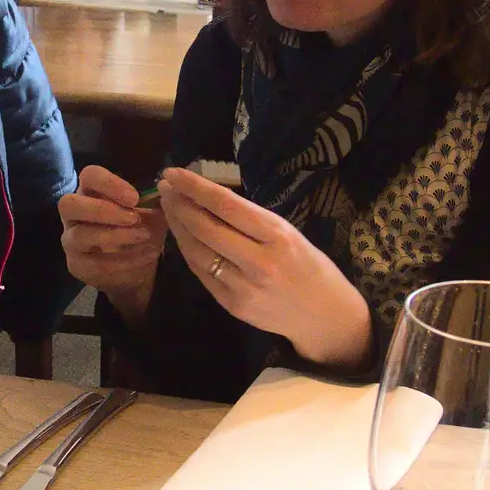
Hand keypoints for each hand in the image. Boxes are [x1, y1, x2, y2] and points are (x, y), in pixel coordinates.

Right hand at [59, 165, 167, 325]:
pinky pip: (93, 263)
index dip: (108, 183)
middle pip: (69, 204)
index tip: (134, 197)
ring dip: (115, 235)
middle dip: (101, 210)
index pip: (89, 176)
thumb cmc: (140, 230)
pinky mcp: (77, 265)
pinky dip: (123, 260)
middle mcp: (74, 214)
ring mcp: (71, 240)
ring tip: (143, 236)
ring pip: (80, 235)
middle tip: (132, 217)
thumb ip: (155, 200)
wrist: (137, 269)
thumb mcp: (152, 213)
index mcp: (90, 192)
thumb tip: (165, 189)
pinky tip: (147, 256)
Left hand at [157, 167, 370, 367]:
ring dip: (178, 227)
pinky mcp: (233, 305)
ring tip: (169, 207)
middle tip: (165, 187)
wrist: (324, 316)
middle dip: (179, 205)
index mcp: (277, 235)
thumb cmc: (309, 265)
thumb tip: (208, 196)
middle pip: (205, 228)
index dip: (194, 187)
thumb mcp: (287, 232)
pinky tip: (181, 235)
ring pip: (197, 252)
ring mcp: (243, 287)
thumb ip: (250, 219)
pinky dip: (188, 251)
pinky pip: (202, 273)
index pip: (225, 205)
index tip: (174, 173)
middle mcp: (258, 261)